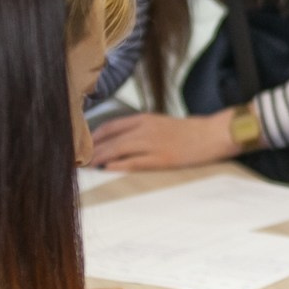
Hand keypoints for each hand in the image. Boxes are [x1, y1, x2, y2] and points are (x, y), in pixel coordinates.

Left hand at [90, 109, 239, 170]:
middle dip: (91, 150)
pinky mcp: (162, 158)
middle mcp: (145, 129)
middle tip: (76, 160)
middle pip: (110, 139)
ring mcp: (153, 144)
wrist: (212, 135)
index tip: (81, 147)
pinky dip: (119, 165)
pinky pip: (136, 162)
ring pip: (118, 150)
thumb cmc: (187, 132)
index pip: (109, 126)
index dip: (92, 137)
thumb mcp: (160, 123)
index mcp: (143, 119)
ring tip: (87, 167)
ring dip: (100, 159)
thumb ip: (139, 130)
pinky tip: (108, 170)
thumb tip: (117, 142)